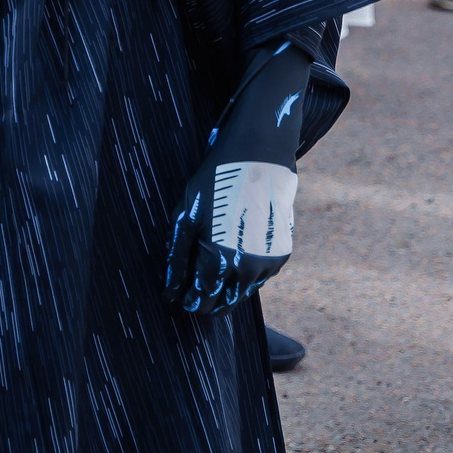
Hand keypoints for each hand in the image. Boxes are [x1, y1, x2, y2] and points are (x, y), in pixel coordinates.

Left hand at [165, 40, 311, 314]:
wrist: (259, 150)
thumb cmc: (216, 179)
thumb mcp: (186, 215)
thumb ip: (178, 257)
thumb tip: (170, 291)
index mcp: (219, 260)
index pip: (201, 299)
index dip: (188, 302)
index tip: (177, 299)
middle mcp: (248, 267)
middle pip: (225, 302)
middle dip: (206, 300)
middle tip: (191, 292)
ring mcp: (269, 262)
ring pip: (244, 291)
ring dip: (227, 288)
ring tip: (210, 275)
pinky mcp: (282, 252)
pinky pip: (260, 276)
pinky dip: (245, 275)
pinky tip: (232, 259)